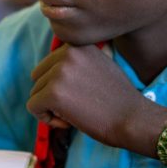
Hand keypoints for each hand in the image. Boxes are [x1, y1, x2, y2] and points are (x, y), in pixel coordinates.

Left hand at [27, 44, 166, 155]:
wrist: (134, 119)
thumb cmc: (119, 99)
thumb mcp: (99, 65)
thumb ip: (76, 62)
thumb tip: (52, 66)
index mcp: (77, 45)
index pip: (49, 64)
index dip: (60, 84)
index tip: (82, 93)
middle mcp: (66, 53)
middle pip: (38, 77)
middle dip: (52, 95)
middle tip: (78, 106)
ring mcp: (59, 72)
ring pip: (35, 93)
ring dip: (51, 108)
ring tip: (77, 112)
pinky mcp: (52, 93)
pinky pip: (33, 107)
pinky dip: (46, 119)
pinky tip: (68, 122)